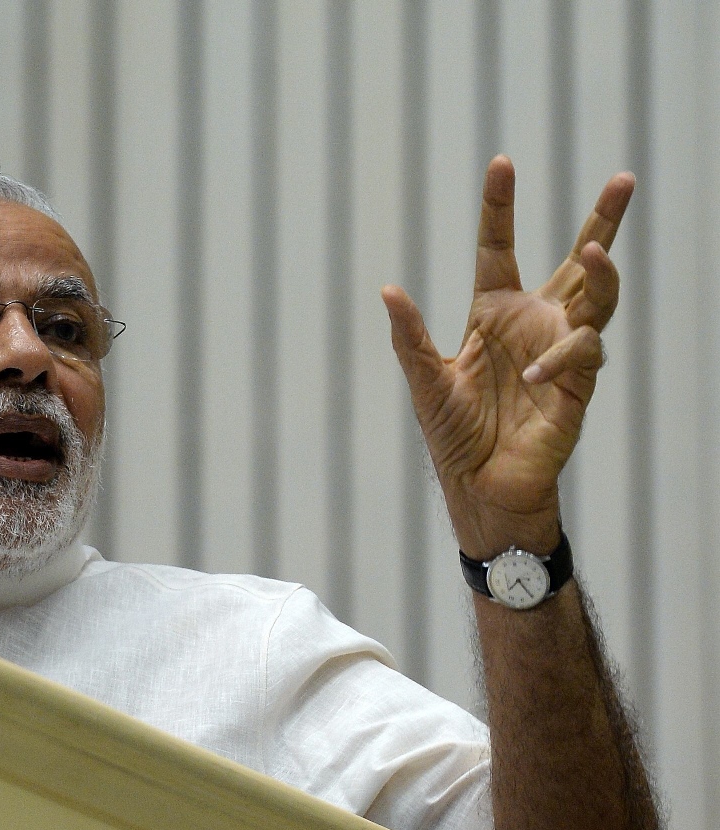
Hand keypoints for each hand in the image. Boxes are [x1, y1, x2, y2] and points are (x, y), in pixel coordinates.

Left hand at [383, 156, 634, 557]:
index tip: (502, 163)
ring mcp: (562, 349)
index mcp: (494, 312)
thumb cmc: (453, 435)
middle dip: (603, 220)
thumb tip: (387, 289)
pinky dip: (560, 359)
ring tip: (593, 249)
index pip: (500, 247)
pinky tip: (533, 375)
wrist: (479, 486)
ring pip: (600, 297)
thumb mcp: (424, 380)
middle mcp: (536, 322)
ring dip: (602, 272)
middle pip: (578, 261)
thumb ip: (409, 336)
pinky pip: (582, 354)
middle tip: (624, 177)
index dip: (501, 207)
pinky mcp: (580, 383)